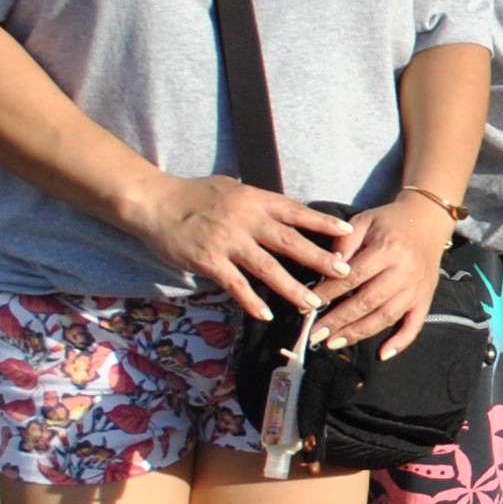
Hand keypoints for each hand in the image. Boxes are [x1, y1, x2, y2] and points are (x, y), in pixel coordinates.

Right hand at [130, 176, 352, 320]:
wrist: (154, 202)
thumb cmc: (195, 194)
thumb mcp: (233, 189)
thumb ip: (258, 203)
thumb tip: (286, 213)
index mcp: (254, 200)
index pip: (295, 212)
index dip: (322, 224)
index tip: (348, 233)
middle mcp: (245, 220)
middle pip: (289, 242)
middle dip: (319, 259)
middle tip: (343, 274)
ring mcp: (227, 242)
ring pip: (266, 267)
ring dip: (291, 287)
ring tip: (312, 303)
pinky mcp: (208, 261)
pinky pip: (235, 284)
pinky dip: (250, 300)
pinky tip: (265, 314)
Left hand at [313, 190, 455, 356]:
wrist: (428, 219)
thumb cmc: (389, 221)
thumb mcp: (363, 221)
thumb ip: (343, 243)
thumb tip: (327, 271)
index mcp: (388, 249)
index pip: (353, 277)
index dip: (328, 294)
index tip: (307, 306)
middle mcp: (405, 271)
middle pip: (367, 301)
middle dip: (338, 320)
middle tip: (314, 333)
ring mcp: (417, 288)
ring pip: (386, 316)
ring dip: (359, 333)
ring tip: (334, 343)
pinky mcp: (426, 298)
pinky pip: (415, 324)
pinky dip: (401, 342)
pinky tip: (383, 355)